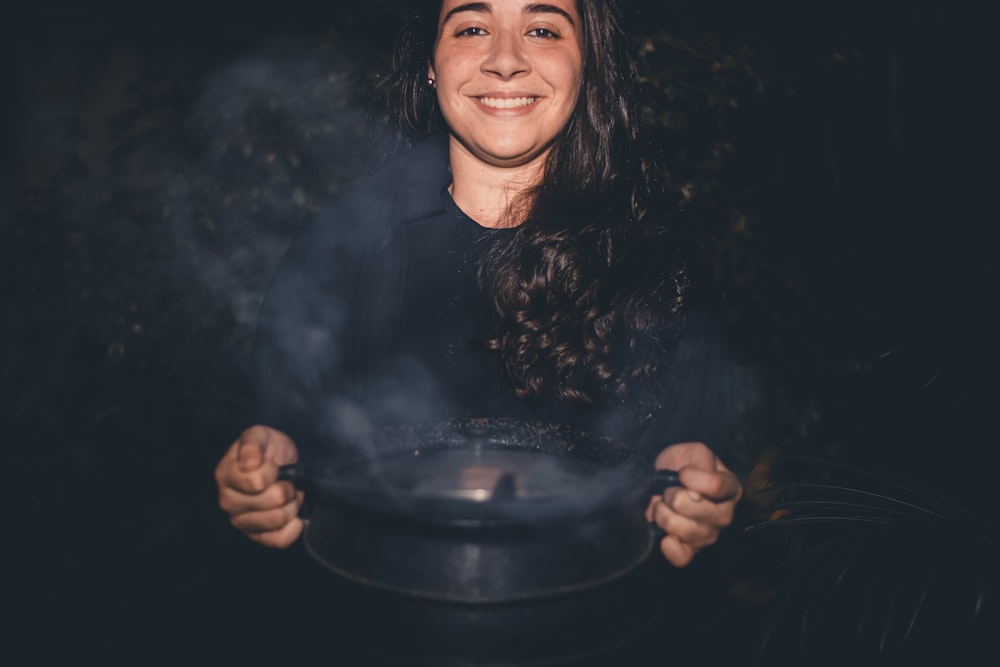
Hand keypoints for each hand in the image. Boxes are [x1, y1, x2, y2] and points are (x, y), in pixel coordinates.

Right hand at [214, 425, 304, 547]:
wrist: (279, 462)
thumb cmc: (267, 449)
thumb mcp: (260, 435)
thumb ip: (252, 444)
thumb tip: (249, 463)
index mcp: (225, 476)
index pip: (257, 482)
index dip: (274, 471)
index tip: (275, 465)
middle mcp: (228, 502)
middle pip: (273, 501)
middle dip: (287, 488)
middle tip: (286, 481)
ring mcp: (241, 521)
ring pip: (278, 519)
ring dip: (292, 505)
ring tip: (288, 494)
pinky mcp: (256, 536)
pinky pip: (279, 540)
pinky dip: (293, 527)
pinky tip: (294, 515)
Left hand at [645, 442, 741, 566]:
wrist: (664, 477)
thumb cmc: (683, 464)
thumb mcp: (694, 451)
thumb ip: (700, 463)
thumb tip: (694, 493)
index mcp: (730, 488)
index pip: (716, 486)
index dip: (692, 478)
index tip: (681, 472)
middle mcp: (724, 514)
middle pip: (700, 510)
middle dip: (674, 496)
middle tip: (669, 491)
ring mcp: (708, 534)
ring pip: (686, 531)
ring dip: (664, 515)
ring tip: (662, 506)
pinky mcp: (691, 550)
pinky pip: (682, 557)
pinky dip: (669, 546)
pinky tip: (663, 534)